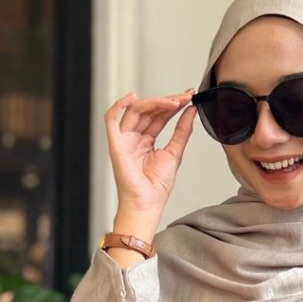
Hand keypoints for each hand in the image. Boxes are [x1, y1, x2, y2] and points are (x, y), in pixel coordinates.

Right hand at [104, 89, 196, 225]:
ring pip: (134, 111)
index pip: (158, 116)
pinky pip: (111, 120)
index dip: (173, 105)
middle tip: (184, 97)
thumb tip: (191, 111)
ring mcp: (124, 140)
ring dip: (154, 102)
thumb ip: (182, 131)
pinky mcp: (115, 144)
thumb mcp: (175, 153)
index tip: (188, 97)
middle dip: (166, 102)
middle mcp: (134, 138)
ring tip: (173, 101)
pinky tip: (132, 97)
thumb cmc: (156, 188)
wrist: (147, 204)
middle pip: (148, 111)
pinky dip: (118, 106)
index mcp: (146, 141)